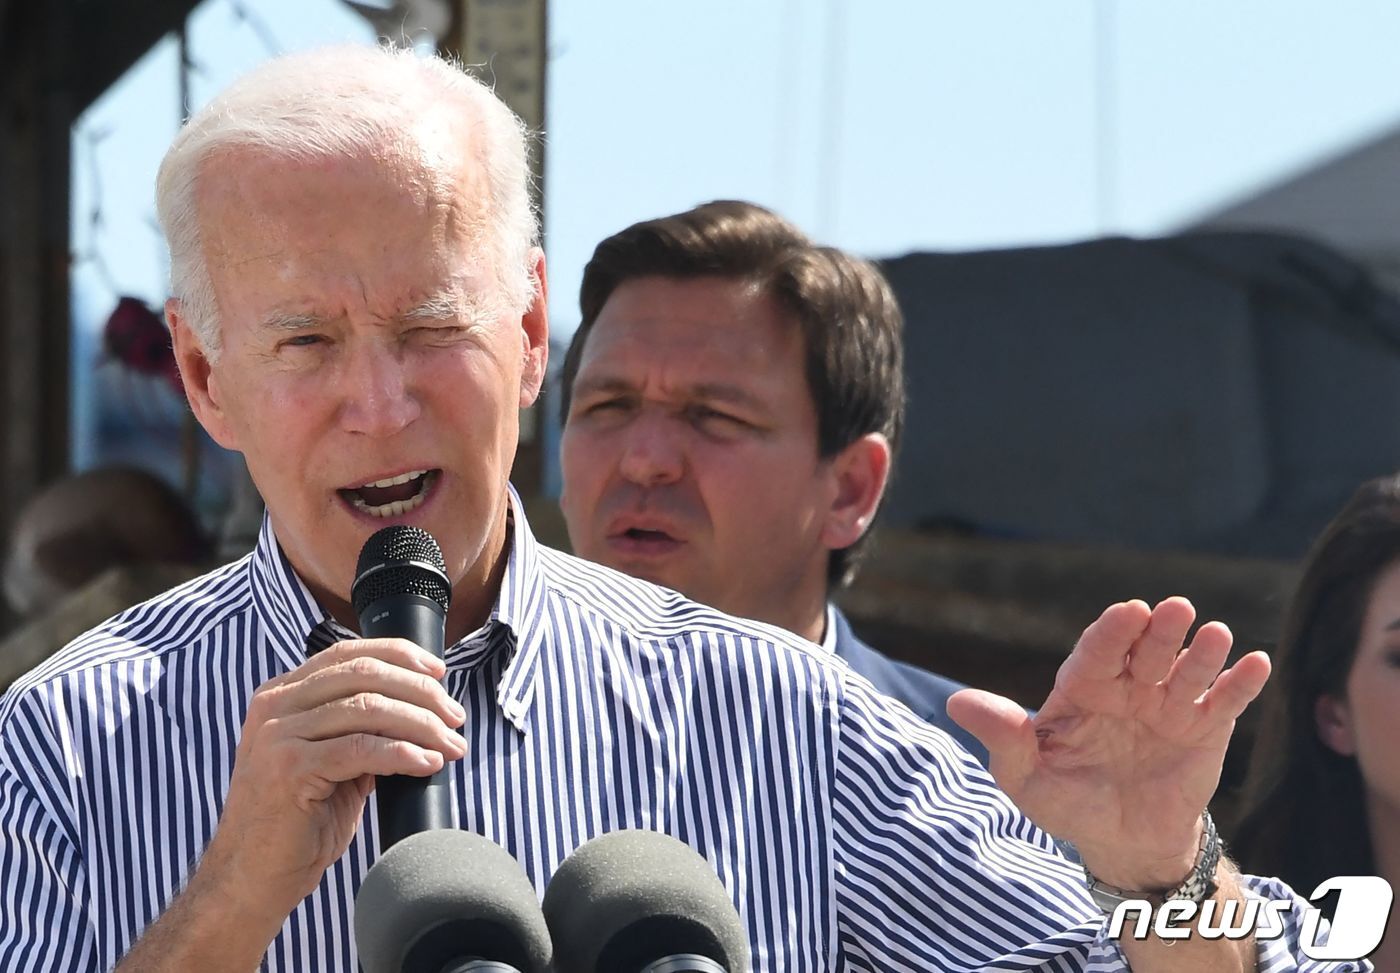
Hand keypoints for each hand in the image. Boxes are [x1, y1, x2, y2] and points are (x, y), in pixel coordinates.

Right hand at [200, 638, 466, 923]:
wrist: (251, 876)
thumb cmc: (297, 821)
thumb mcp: (330, 761)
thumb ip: (359, 729)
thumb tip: (421, 709)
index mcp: (281, 694)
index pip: (349, 654)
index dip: (399, 655)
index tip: (439, 672)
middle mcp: (274, 705)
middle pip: (364, 676)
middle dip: (420, 692)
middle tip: (456, 717)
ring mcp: (278, 735)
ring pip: (368, 709)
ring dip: (422, 724)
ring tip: (452, 745)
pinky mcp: (289, 768)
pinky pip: (361, 749)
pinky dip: (403, 752)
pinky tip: (428, 763)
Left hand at [947, 597, 1269, 890]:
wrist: (1123, 840)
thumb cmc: (1066, 799)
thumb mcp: (1025, 775)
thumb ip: (1001, 736)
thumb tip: (954, 702)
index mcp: (1083, 688)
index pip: (1096, 652)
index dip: (1112, 633)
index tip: (1128, 612)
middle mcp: (1128, 686)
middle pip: (1145, 652)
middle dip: (1159, 631)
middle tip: (1174, 609)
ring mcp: (1169, 703)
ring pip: (1187, 670)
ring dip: (1203, 652)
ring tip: (1215, 635)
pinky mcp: (1207, 727)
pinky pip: (1226, 701)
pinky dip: (1242, 682)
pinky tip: (1256, 663)